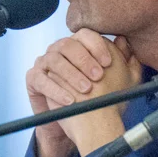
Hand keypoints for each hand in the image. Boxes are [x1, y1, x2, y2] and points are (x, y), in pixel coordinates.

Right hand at [26, 31, 142, 156]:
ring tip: (86, 89)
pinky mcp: (34, 78)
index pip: (86, 35)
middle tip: (98, 77)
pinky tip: (69, 100)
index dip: (97, 46)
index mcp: (79, 45)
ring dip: (71, 74)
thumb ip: (124, 61)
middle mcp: (60, 50)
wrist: (78, 122)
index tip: (108, 63)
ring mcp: (45, 62)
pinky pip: (41, 79)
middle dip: (84, 60)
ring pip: (54, 59)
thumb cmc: (97, 98)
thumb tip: (124, 40)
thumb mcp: (118, 81)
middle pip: (68, 44)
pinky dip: (55, 89)